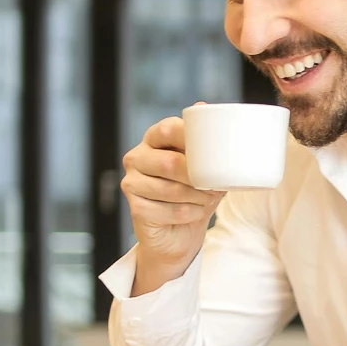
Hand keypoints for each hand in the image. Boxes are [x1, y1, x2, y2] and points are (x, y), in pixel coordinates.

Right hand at [121, 113, 225, 294]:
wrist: (178, 234)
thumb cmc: (193, 194)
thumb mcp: (206, 169)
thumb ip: (209, 147)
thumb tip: (209, 110)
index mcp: (153, 139)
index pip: (168, 129)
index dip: (192, 138)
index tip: (214, 151)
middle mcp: (137, 157)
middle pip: (170, 162)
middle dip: (199, 177)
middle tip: (215, 186)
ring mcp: (131, 183)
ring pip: (171, 189)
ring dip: (198, 197)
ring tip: (208, 199)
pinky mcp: (135, 208)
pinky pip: (170, 210)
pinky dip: (191, 213)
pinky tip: (195, 212)